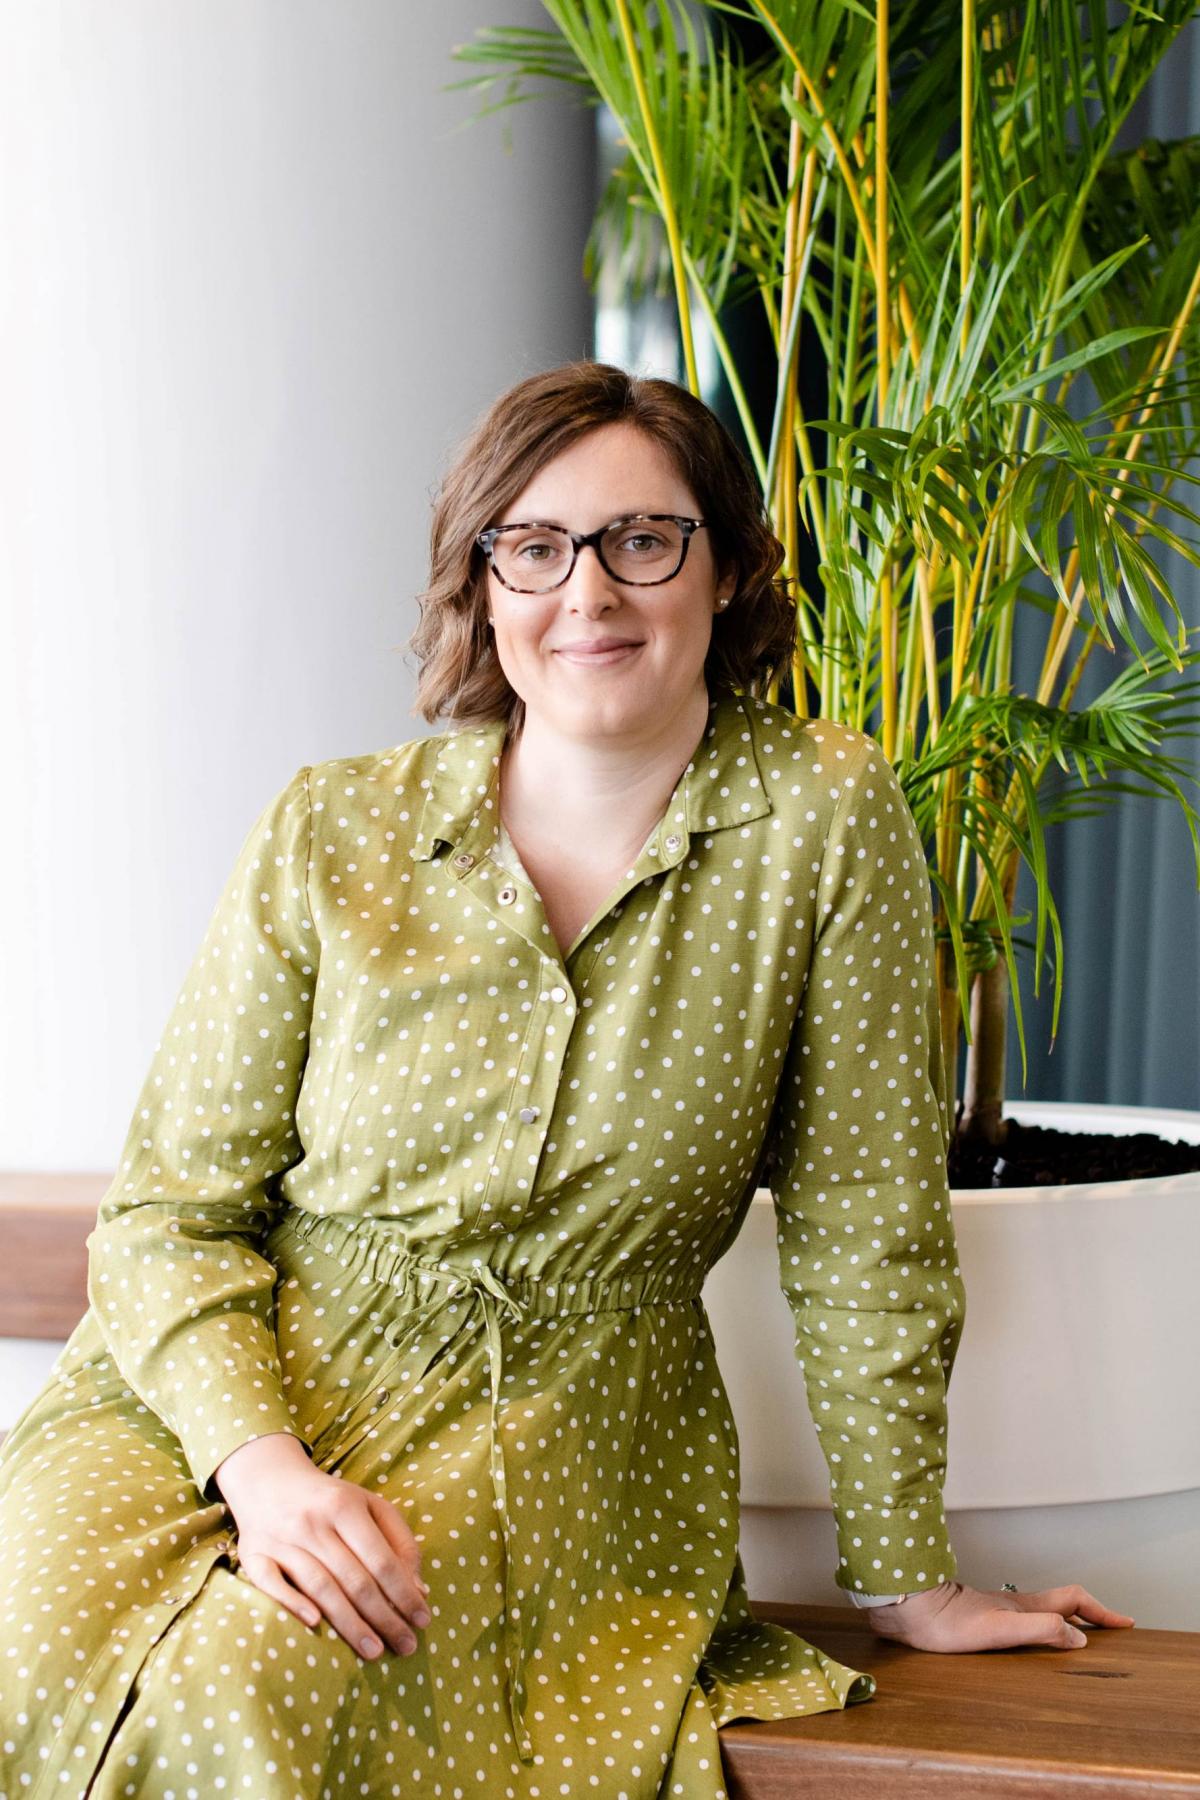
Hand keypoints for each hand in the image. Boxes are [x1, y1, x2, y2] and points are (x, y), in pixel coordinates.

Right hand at [213, 1432, 430, 1661]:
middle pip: (354, 1579)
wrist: (268, 1479)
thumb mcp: (370, 1506)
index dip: (404, 1593)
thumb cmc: (329, 1500)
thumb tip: (419, 1589)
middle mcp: (313, 1523)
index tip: (424, 1620)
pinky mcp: (253, 1555)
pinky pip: (270, 1583)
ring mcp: (281, 1540)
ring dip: (349, 1624)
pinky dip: (292, 1602)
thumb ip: (399, 1542)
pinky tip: (315, 1625)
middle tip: (406, 1647)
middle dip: (384, 1618)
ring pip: (320, 1587)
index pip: (381, 1559)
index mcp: (345, 1507)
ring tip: (375, 1651)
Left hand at [865, 1578, 1134, 1652]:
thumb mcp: (1001, 1629)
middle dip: (1091, 1612)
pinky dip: (1045, 1626)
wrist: (909, 1609)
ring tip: (1084, 1634)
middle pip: (1063, 1601)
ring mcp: (999, 1608)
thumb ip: (1040, 1630)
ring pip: (1044, 1608)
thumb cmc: (948, 1622)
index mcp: (1025, 1605)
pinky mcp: (983, 1617)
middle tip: (1111, 1628)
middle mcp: (1016, 1603)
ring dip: (1069, 1618)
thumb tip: (1079, 1638)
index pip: (1074, 1599)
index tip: (1125, 1623)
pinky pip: (1027, 1618)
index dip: (1102, 1611)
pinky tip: (1036, 1639)